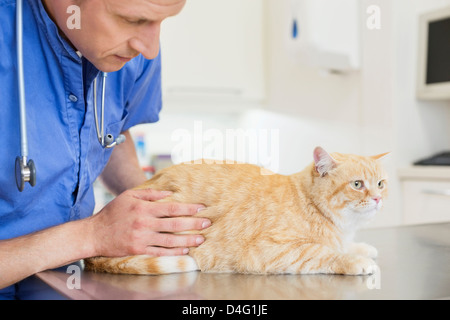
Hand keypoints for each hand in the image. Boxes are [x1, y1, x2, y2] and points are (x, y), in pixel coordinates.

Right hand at [88, 188, 209, 256]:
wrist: (94, 233)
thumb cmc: (112, 212)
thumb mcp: (129, 196)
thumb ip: (150, 193)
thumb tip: (169, 193)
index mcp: (144, 208)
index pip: (172, 208)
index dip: (189, 208)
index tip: (201, 208)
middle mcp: (144, 223)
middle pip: (175, 224)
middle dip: (194, 224)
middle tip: (207, 224)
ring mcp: (142, 238)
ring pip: (170, 240)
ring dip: (188, 240)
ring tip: (201, 239)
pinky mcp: (139, 250)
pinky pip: (160, 252)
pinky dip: (174, 251)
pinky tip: (184, 251)